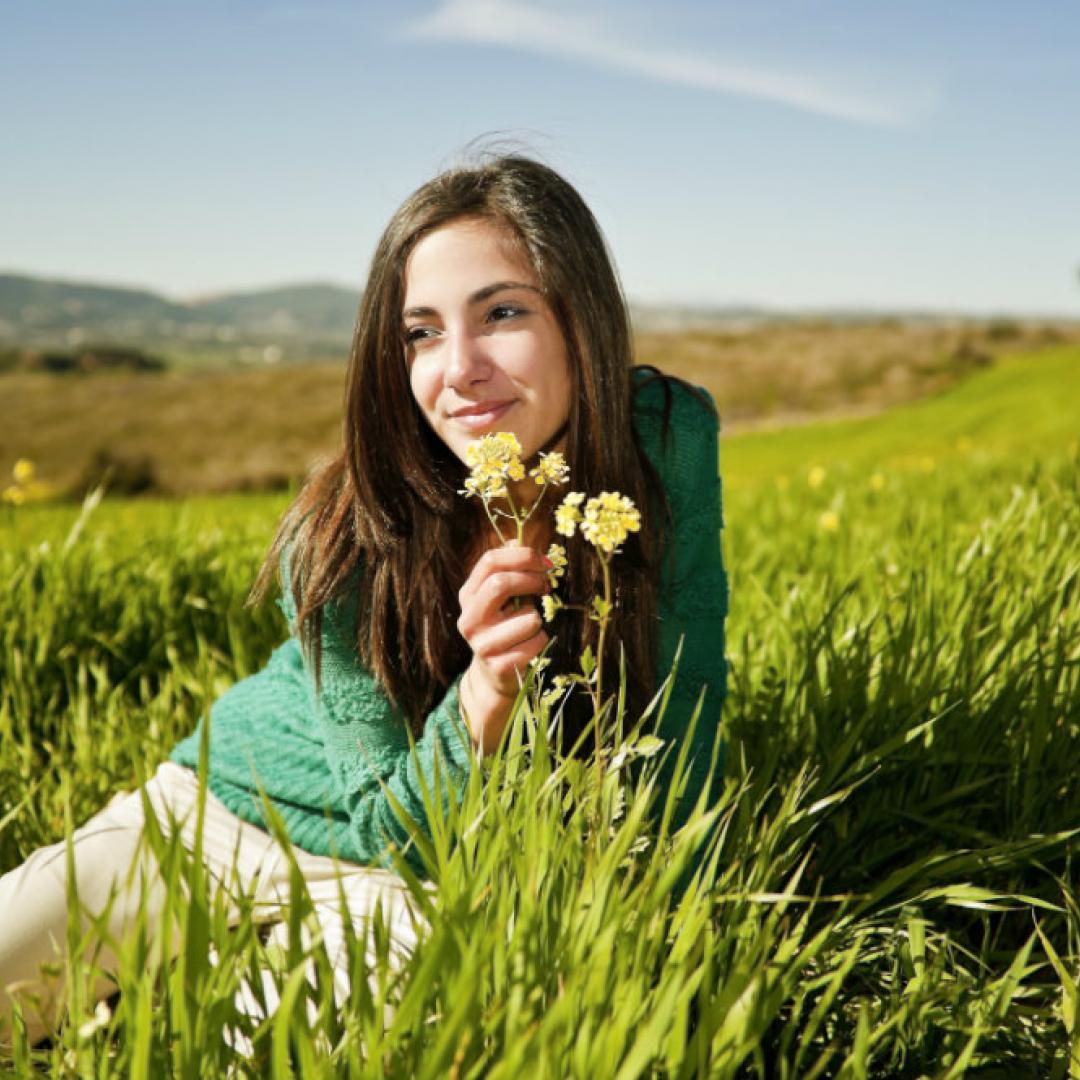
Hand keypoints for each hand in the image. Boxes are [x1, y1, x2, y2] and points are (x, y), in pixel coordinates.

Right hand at [457, 542, 550, 754]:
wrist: (495, 675)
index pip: (490, 561)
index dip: (522, 555)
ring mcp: (481, 644)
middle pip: (501, 583)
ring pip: (529, 618)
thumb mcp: (501, 598)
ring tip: (530, 627)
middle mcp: (469, 619)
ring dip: (539, 619)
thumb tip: (518, 538)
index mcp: (468, 595)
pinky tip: (530, 646)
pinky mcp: (499, 665)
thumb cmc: (504, 627)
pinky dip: (541, 641)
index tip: (545, 562)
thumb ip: (508, 569)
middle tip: (546, 586)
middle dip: (532, 580)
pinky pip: (536, 642)